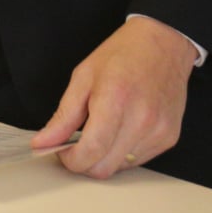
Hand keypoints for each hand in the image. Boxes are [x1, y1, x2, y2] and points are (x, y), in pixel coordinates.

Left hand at [32, 18, 196, 178]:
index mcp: (115, 100)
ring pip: (119, 167)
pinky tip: (120, 130)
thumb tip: (42, 142)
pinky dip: (122, 152)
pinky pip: (137, 160)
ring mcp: (158, 131)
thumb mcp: (83, 77)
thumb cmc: (123, 55)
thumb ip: (63, 116)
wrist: (163, 44)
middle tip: (75, 144)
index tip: (61, 152)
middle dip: (83, 162)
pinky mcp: (169, 138)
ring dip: (104, 157)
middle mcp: (141, 120)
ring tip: (101, 130)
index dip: (70, 160)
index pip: (91, 151)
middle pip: (103, 168)